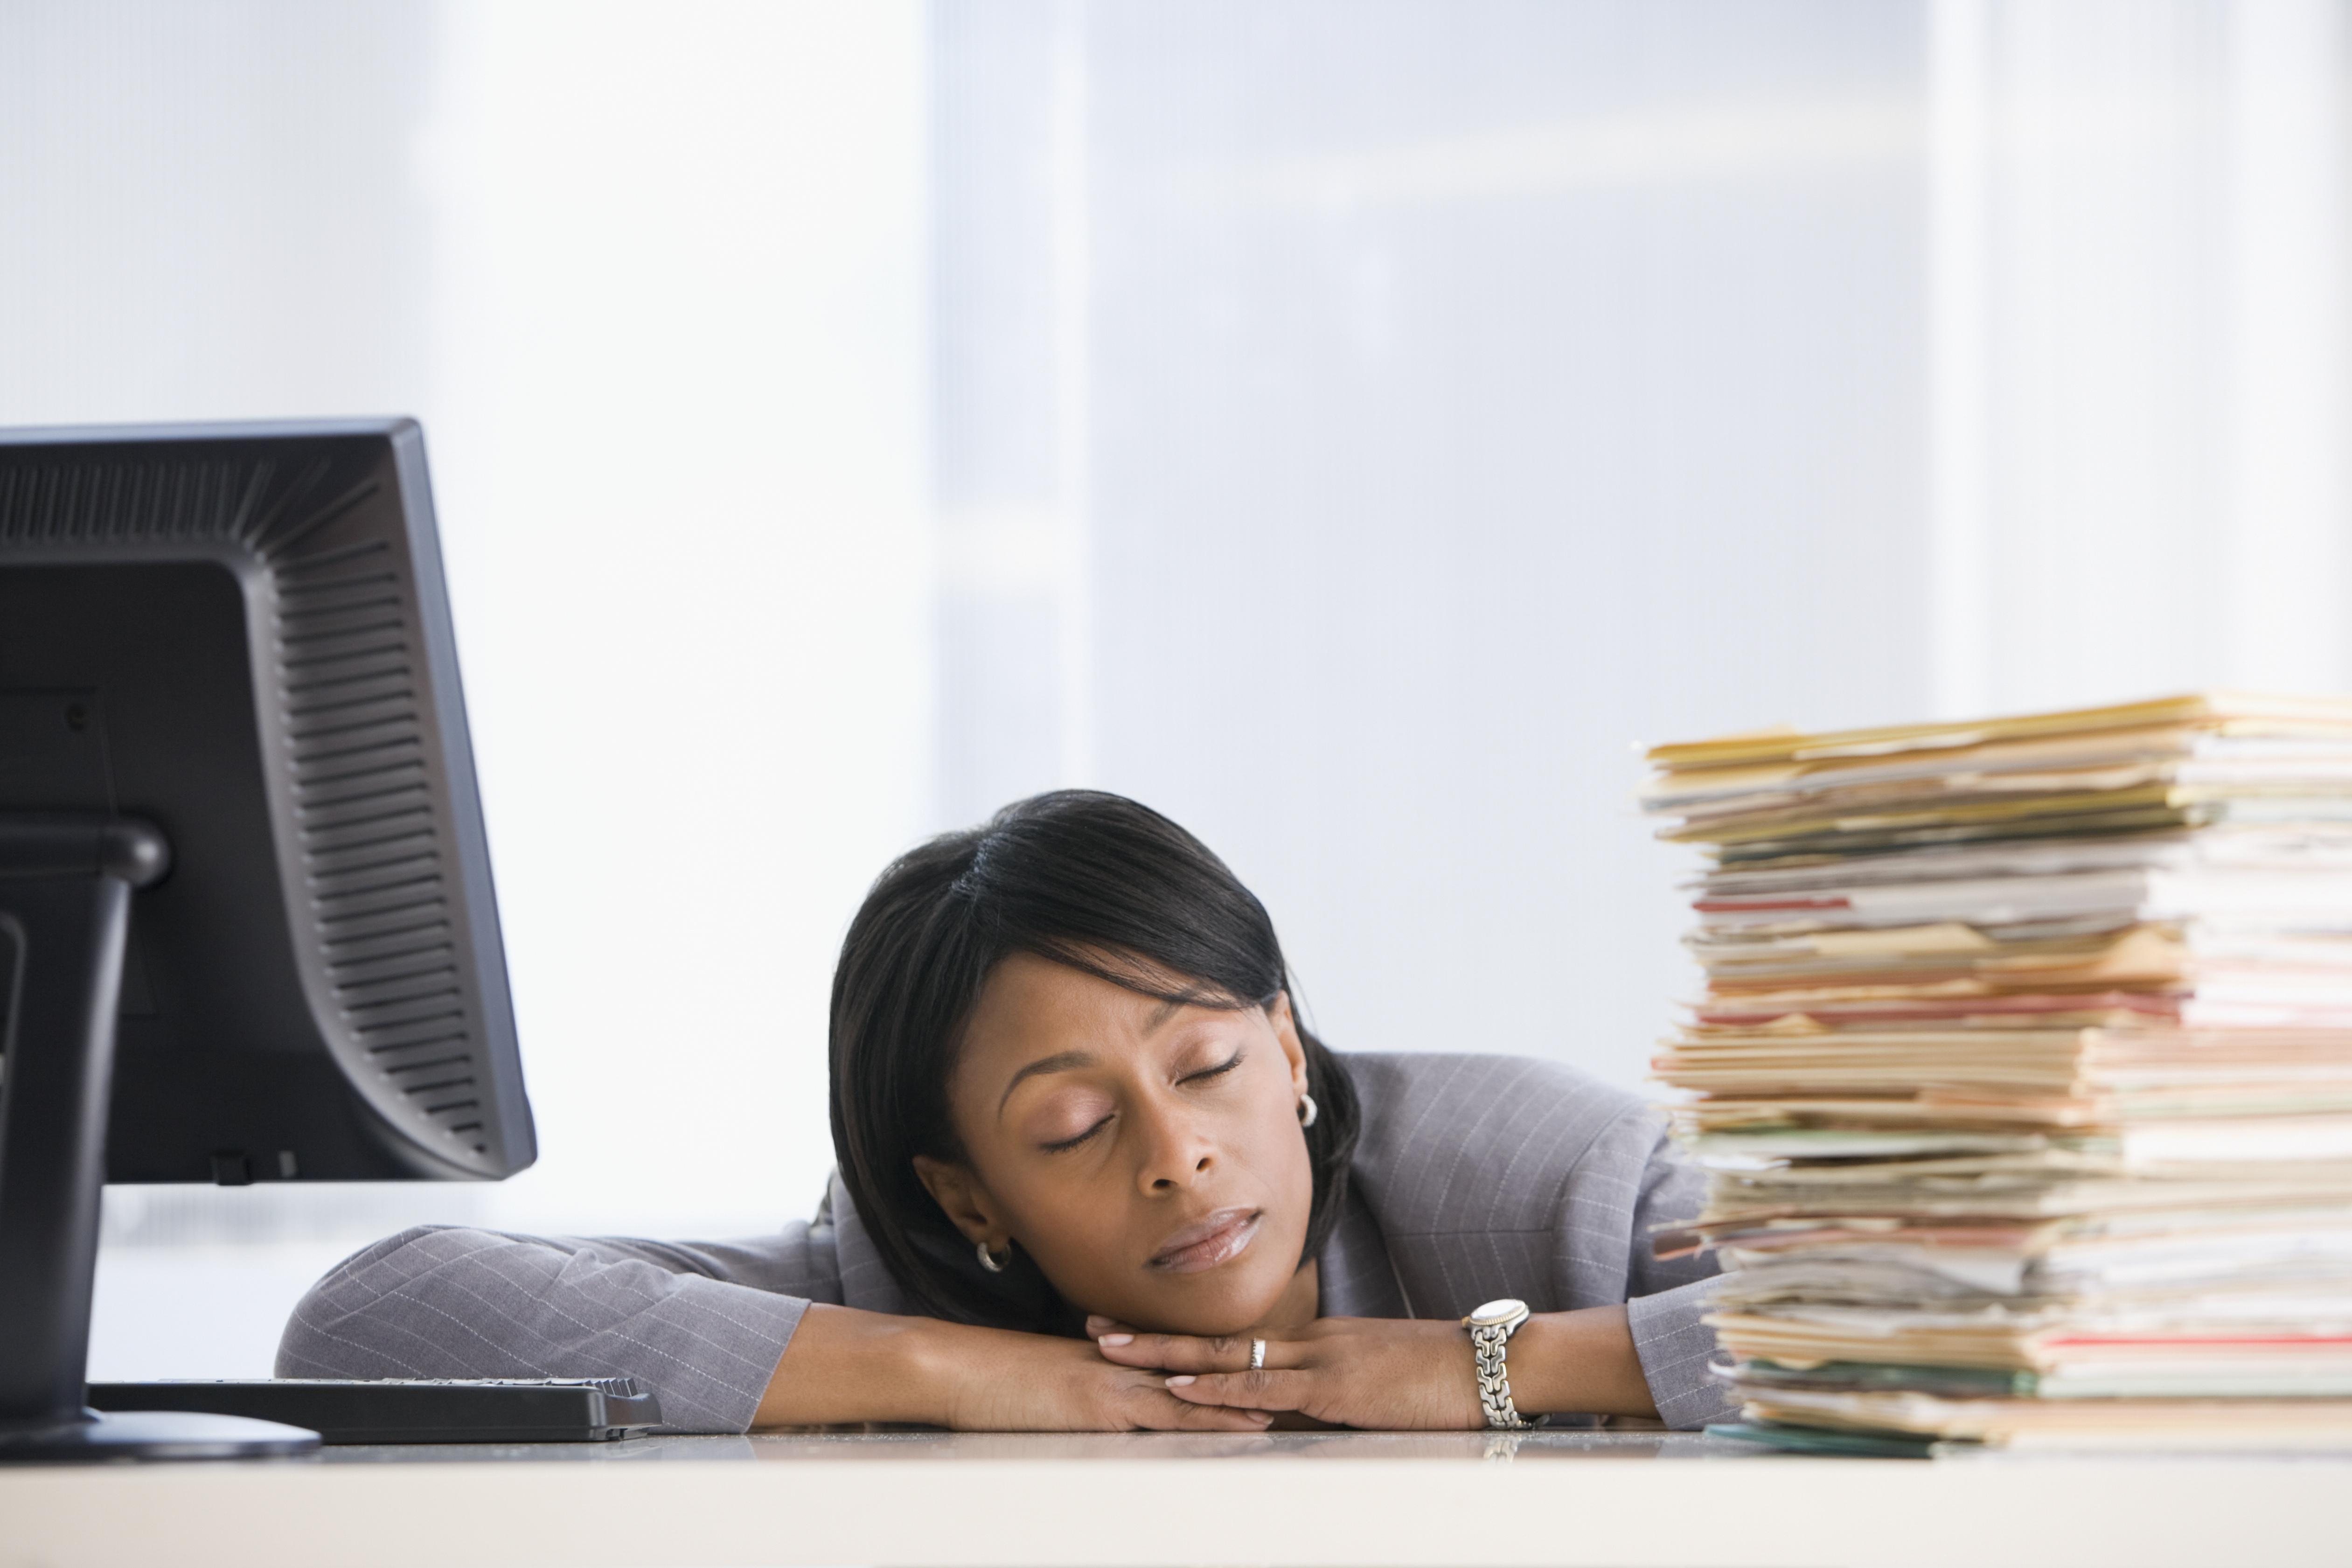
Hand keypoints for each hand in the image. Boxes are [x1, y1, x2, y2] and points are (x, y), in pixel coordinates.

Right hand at [754, 1303, 1273, 1431]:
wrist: (956, 1368)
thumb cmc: (992, 1381)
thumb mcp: (1050, 1384)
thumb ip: (1086, 1389)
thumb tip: (1109, 1406)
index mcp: (1115, 1359)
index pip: (1183, 1361)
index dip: (1231, 1366)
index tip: (1272, 1371)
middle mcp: (1124, 1366)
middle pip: (1202, 1372)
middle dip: (1252, 1381)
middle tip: (1302, 1387)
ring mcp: (1115, 1384)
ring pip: (1194, 1391)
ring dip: (1243, 1400)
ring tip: (1293, 1405)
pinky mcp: (1102, 1407)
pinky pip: (1165, 1415)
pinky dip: (1206, 1418)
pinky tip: (1241, 1424)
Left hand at [1086, 1313, 1485, 1429]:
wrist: (1492, 1364)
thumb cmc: (1445, 1377)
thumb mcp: (1381, 1380)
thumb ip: (1340, 1392)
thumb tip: (1306, 1415)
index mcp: (1322, 1341)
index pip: (1240, 1340)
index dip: (1187, 1339)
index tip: (1138, 1333)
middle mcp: (1312, 1342)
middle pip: (1217, 1340)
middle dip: (1155, 1338)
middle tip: (1097, 1330)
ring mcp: (1321, 1362)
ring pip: (1228, 1358)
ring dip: (1167, 1357)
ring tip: (1115, 1353)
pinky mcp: (1336, 1389)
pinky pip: (1265, 1389)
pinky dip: (1220, 1390)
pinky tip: (1182, 1390)